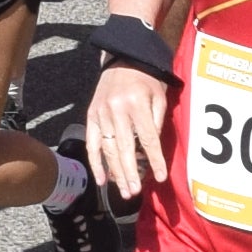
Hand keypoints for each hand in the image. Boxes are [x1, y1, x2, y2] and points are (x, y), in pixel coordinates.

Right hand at [84, 61, 171, 200]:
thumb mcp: (159, 96)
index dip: (154, 160)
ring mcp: (101, 114)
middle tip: (135, 193)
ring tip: (125, 191)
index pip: (147, 139)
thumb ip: (157, 122)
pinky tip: (102, 180)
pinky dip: (96, 164)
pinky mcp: (91, 116)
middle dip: (131, 173)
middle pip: (124, 148)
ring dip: (116, 174)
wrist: (122, 58)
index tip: (160, 178)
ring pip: (108, 150)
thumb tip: (152, 151)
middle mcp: (116, 110)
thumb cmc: (146, 79)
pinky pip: (92, 144)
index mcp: (136, 104)